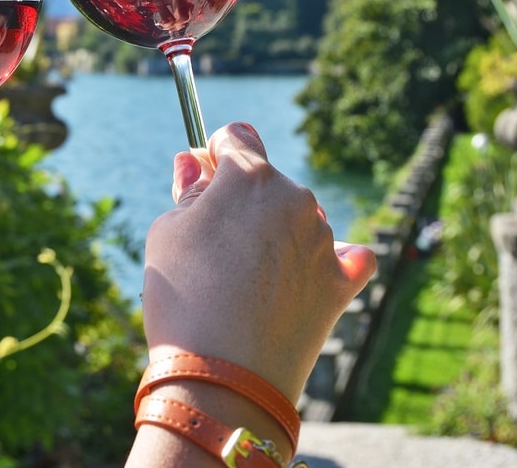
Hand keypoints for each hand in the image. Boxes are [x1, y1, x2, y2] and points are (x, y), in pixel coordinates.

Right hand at [141, 122, 376, 400]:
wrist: (221, 378)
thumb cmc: (183, 300)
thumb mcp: (166, 235)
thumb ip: (187, 192)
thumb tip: (193, 163)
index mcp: (250, 177)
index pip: (236, 138)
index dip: (214, 155)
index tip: (202, 180)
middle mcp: (295, 198)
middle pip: (268, 183)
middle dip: (243, 203)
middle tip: (212, 248)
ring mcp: (324, 240)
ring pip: (301, 219)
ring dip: (279, 235)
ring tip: (246, 282)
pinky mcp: (342, 282)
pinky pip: (350, 256)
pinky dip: (334, 261)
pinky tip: (310, 277)